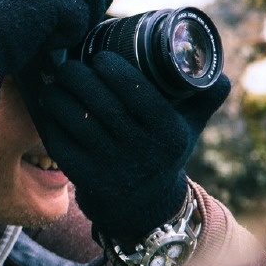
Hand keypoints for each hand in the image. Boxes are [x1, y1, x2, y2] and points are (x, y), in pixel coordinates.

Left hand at [37, 53, 229, 240]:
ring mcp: (111, 166)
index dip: (114, 69)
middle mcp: (141, 151)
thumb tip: (216, 70)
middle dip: (78, 77)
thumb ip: (204, 97)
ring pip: (76, 121)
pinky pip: (60, 143)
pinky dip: (51, 122)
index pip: (138, 92)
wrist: (144, 208)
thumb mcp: (189, 129)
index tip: (100, 57)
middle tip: (69, 66)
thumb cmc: (163, 154)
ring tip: (54, 84)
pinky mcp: (86, 179)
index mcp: (168, 133)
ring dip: (58, 96)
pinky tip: (49, 110)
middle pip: (102, 103)